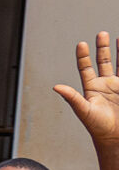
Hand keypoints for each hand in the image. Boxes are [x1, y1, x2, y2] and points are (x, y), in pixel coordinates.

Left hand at [55, 31, 118, 145]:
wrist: (115, 136)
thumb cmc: (97, 127)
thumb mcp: (83, 110)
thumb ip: (71, 97)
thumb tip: (56, 87)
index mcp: (91, 88)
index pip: (85, 68)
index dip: (83, 56)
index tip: (81, 44)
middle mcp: (104, 84)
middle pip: (103, 61)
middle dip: (102, 47)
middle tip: (102, 33)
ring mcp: (118, 86)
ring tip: (118, 37)